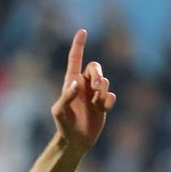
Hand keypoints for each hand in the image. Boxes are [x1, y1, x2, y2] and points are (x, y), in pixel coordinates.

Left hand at [52, 29, 115, 153]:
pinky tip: (102, 109)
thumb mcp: (59, 111)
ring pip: (105, 81)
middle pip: (96, 68)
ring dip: (102, 91)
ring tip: (96, 103)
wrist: (75, 140)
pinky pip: (111, 96)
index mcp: (71, 82)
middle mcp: (84, 85)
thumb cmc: (63, 125)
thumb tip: (76, 83)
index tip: (82, 31)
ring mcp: (94, 94)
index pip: (75, 59)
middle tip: (98, 86)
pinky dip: (108, 101)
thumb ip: (66, 96)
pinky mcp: (103, 105)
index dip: (79, 45)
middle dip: (98, 74)